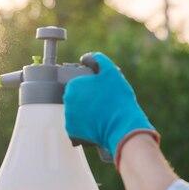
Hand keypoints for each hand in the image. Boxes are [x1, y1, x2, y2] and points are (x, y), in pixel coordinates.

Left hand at [64, 52, 158, 166]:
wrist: (122, 127)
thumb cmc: (118, 99)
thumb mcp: (111, 72)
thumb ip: (98, 60)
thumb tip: (87, 58)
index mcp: (73, 85)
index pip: (79, 83)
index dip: (91, 86)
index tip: (101, 91)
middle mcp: (67, 101)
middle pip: (76, 97)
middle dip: (87, 98)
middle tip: (102, 102)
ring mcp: (68, 117)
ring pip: (76, 110)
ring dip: (85, 110)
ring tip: (101, 112)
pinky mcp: (72, 131)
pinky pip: (77, 125)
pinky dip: (85, 124)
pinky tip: (97, 122)